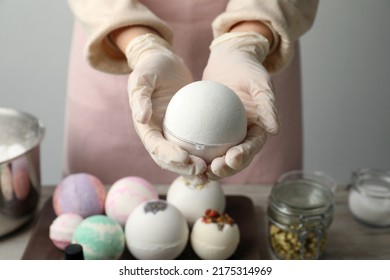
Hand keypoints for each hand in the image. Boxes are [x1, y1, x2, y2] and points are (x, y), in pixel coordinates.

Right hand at [126, 33, 206, 176]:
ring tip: (212, 173)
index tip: (185, 157)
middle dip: (184, 169)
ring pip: (184, 159)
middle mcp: (159, 136)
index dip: (169, 155)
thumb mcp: (143, 76)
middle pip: (169, 160)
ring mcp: (173, 136)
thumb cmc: (152, 68)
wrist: (165, 64)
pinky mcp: (187, 132)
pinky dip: (206, 156)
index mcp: (146, 128)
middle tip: (202, 170)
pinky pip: (196, 147)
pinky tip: (222, 158)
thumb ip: (140, 95)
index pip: (156, 147)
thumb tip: (141, 118)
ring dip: (195, 170)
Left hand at [202, 31, 278, 179]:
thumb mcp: (259, 82)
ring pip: (217, 155)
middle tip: (213, 170)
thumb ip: (267, 104)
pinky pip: (201, 141)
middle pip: (234, 159)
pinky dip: (195, 149)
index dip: (244, 156)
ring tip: (198, 170)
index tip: (233, 159)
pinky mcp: (208, 129)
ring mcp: (224, 134)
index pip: (252, 147)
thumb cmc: (247, 68)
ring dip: (209, 165)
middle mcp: (241, 135)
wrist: (229, 59)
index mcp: (257, 129)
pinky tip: (183, 153)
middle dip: (226, 169)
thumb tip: (275, 129)